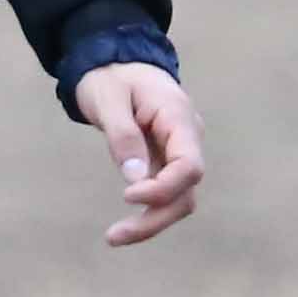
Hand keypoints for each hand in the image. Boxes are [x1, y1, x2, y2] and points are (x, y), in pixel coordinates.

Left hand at [74, 61, 203, 246]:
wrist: (115, 59)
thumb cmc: (110, 75)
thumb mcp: (108, 99)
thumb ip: (123, 136)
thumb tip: (135, 179)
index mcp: (178, 117)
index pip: (189, 165)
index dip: (163, 188)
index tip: (127, 196)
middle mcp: (186, 138)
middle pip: (186, 191)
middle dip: (156, 218)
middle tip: (115, 236)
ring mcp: (178, 151)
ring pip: (179, 198)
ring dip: (152, 221)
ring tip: (114, 237)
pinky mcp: (165, 161)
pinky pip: (165, 193)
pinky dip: (148, 211)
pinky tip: (124, 225)